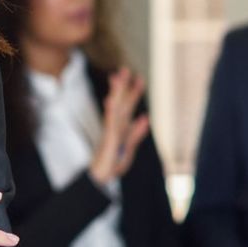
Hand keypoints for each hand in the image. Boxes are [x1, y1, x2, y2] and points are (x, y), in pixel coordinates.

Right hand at [88, 67, 149, 184]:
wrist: (101, 177)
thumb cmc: (113, 162)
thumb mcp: (129, 147)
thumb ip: (137, 133)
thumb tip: (145, 118)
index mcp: (122, 127)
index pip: (127, 106)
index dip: (133, 92)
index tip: (138, 77)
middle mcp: (116, 126)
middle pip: (120, 103)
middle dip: (123, 86)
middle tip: (125, 69)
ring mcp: (111, 132)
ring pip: (114, 109)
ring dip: (116, 94)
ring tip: (116, 79)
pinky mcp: (108, 140)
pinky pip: (110, 124)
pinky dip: (111, 113)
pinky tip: (111, 102)